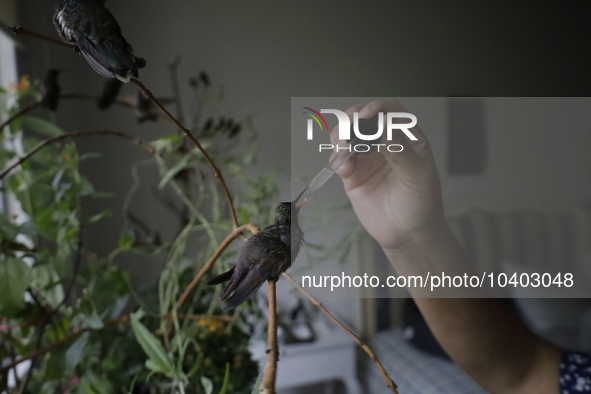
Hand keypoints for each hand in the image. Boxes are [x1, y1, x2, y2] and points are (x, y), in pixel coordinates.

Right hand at [331, 99, 444, 250]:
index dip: (377, 108)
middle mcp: (386, 143)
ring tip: (344, 150)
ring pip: (347, 135)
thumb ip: (400, 150)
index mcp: (408, 137)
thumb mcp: (418, 175)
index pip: (391, 111)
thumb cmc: (421, 203)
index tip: (367, 116)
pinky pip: (339, 158)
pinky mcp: (352, 174)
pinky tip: (345, 169)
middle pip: (364, 118)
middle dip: (353, 120)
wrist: (407, 234)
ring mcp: (367, 158)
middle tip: (349, 131)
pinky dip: (337, 159)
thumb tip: (382, 126)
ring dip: (340, 137)